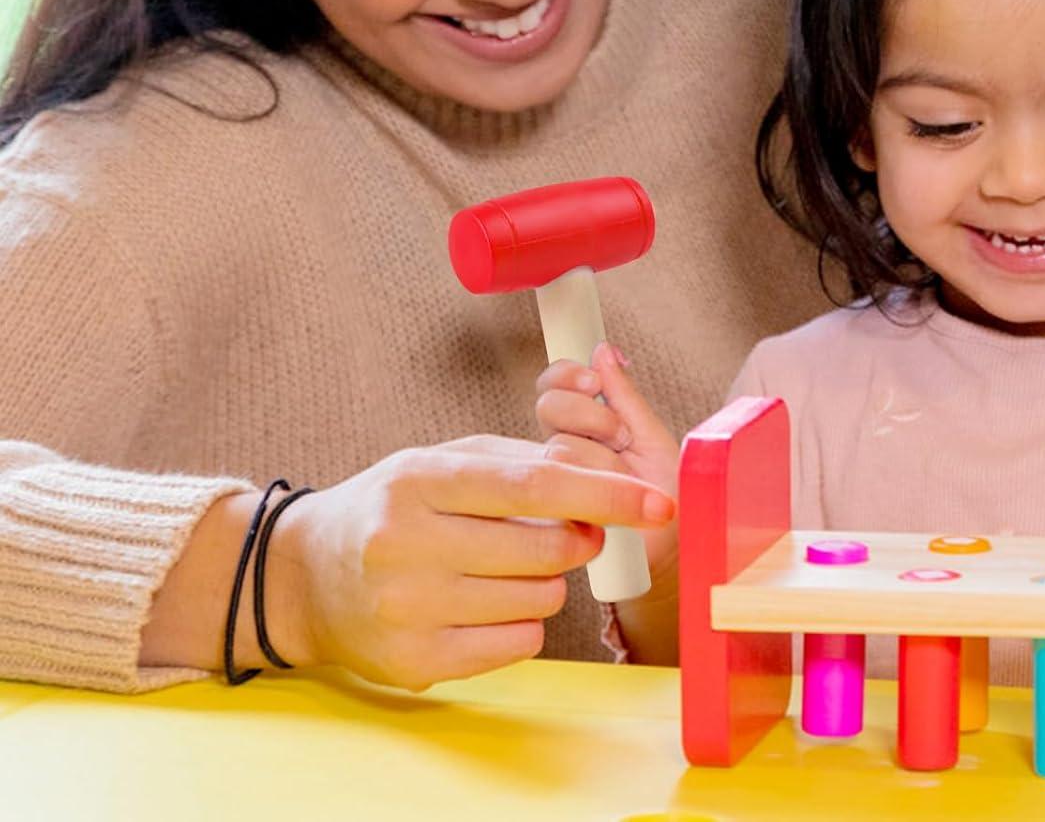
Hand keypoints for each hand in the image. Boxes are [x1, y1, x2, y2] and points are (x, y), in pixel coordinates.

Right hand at [264, 435, 673, 690]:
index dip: (605, 494)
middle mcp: (409, 545)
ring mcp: (408, 610)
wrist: (307, 575)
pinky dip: (525, 624)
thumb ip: (521, 462)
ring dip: (548, 582)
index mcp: (421, 482)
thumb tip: (598, 482)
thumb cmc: (393, 506)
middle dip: (577, 539)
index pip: (534, 487)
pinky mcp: (414, 662)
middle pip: (546, 549)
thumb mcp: (442, 461)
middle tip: (568, 532)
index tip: (658, 503)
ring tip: (509, 566)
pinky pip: (518, 646)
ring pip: (539, 600)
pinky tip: (490, 602)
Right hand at [534, 341, 680, 577]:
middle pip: (551, 409)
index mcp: (580, 426)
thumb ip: (624, 396)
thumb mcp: (649, 436)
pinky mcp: (553, 519)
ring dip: (602, 458)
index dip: (566, 375)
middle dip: (592, 416)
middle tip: (620, 437)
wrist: (669, 548)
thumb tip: (604, 350)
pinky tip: (608, 507)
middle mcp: (561, 452)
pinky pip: (561, 491)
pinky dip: (593, 494)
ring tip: (626, 480)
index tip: (591, 380)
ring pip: (559, 447)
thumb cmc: (663, 492)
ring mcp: (553, 485)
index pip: (553, 386)